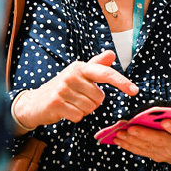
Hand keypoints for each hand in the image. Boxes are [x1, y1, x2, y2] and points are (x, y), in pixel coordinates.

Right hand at [14, 50, 138, 129]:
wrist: (35, 102)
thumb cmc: (63, 87)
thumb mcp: (79, 74)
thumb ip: (97, 65)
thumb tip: (111, 54)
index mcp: (80, 67)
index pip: (106, 73)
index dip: (122, 82)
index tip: (135, 90)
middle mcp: (72, 75)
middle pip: (99, 97)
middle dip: (93, 102)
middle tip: (78, 98)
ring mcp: (62, 89)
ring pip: (90, 108)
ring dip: (83, 110)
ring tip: (71, 103)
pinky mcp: (56, 103)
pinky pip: (79, 116)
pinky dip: (75, 117)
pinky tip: (65, 110)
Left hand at [113, 97, 170, 170]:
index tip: (164, 121)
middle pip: (157, 140)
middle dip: (143, 134)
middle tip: (130, 127)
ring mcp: (164, 152)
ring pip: (146, 147)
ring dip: (132, 141)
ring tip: (120, 133)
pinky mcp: (156, 155)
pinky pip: (141, 151)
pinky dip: (129, 146)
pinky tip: (119, 140)